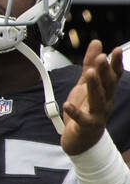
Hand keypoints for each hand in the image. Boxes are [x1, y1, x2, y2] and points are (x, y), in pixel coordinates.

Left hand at [62, 40, 123, 155]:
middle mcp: (104, 102)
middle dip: (105, 71)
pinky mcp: (86, 126)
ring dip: (94, 86)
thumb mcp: (85, 84)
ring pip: (97, 99)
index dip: (115, 63)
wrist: (80, 139)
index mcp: (105, 91)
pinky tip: (68, 105)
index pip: (113, 76)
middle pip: (107, 85)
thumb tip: (97, 44)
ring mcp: (97, 114)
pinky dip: (75, 112)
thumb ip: (90, 64)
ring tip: (89, 73)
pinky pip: (82, 119)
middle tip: (102, 57)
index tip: (116, 50)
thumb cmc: (85, 110)